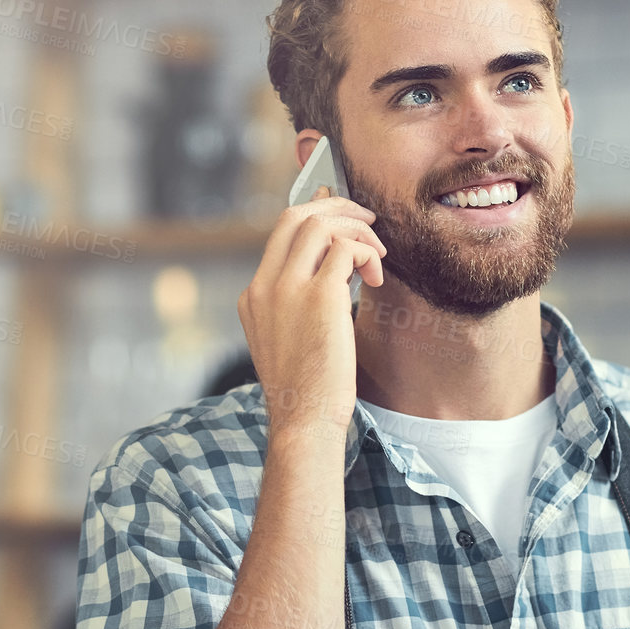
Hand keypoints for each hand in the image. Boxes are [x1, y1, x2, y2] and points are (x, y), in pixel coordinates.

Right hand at [239, 181, 385, 437]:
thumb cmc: (306, 388)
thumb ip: (296, 303)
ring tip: (377, 254)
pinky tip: (374, 278)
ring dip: (357, 229)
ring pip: (321, 224)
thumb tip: (334, 267)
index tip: (341, 215)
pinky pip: (346, 248)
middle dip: (338, 208)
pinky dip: (366, 253)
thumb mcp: (286, 339)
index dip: (315, 214)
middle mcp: (265, 286)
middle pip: (296, 216)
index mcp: (253, 295)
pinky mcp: (320, 296)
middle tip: (368, 221)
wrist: (303, 420)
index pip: (280, 233)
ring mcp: (288, 289)